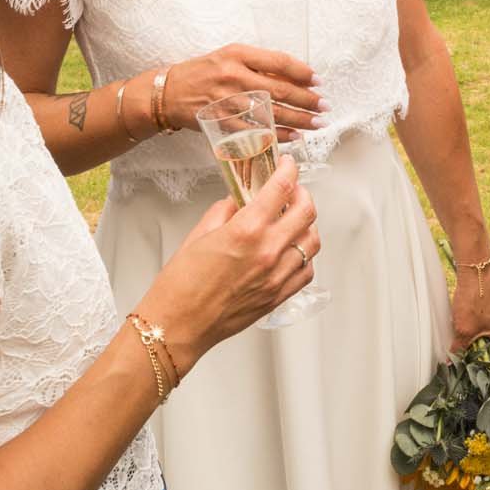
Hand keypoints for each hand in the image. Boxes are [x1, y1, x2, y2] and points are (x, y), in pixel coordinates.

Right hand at [140, 159, 318, 371]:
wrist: (177, 325)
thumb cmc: (180, 285)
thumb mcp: (198, 234)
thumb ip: (225, 211)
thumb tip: (239, 200)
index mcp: (246, 230)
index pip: (281, 188)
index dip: (288, 169)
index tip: (288, 164)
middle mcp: (268, 251)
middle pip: (307, 211)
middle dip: (302, 193)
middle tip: (291, 191)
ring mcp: (277, 276)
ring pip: (313, 241)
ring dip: (306, 225)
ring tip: (292, 220)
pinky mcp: (278, 296)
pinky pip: (307, 270)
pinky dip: (304, 256)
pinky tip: (290, 251)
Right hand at [163, 45, 323, 137]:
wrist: (168, 92)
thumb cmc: (203, 72)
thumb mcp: (229, 56)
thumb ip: (258, 63)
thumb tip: (294, 75)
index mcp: (238, 54)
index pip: (279, 61)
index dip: (302, 72)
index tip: (318, 81)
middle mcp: (234, 76)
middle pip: (280, 89)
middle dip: (307, 100)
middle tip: (324, 106)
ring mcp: (228, 101)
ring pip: (272, 113)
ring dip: (299, 120)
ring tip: (316, 123)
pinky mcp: (223, 123)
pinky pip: (256, 131)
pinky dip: (278, 135)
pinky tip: (294, 136)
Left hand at [450, 263, 489, 351]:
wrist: (476, 268)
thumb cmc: (473, 300)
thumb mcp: (464, 330)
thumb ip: (459, 349)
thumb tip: (450, 363)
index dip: (478, 351)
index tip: (466, 346)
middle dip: (479, 337)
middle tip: (465, 330)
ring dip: (480, 325)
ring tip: (467, 318)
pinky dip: (482, 313)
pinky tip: (471, 308)